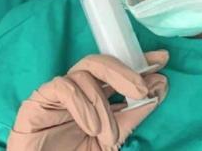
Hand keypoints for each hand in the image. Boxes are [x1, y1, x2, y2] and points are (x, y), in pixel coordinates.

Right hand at [7, 51, 168, 150]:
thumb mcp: (112, 140)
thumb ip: (132, 115)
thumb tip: (159, 87)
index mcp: (95, 97)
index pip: (117, 71)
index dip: (138, 62)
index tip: (161, 60)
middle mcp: (77, 90)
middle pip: (100, 63)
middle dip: (125, 73)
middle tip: (143, 89)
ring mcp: (57, 93)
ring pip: (84, 74)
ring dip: (102, 105)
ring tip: (109, 135)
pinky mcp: (39, 99)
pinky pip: (64, 87)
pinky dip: (82, 104)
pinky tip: (90, 126)